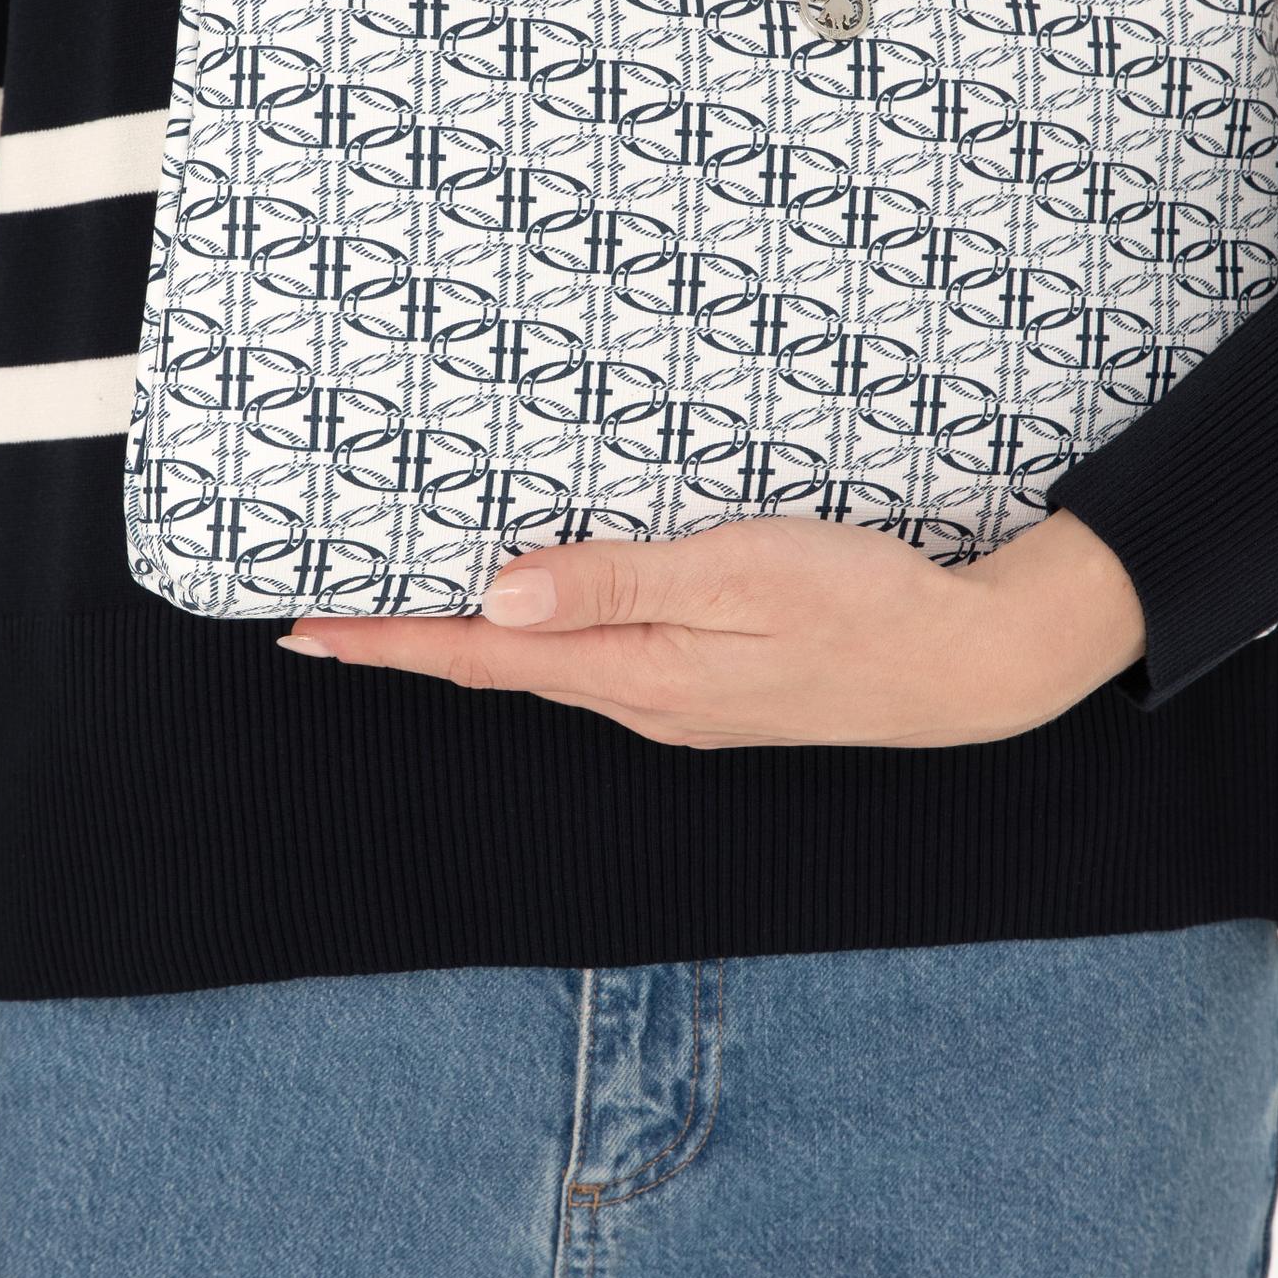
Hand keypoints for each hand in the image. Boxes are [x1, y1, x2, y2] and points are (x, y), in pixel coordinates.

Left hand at [281, 509, 1146, 747]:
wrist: (973, 667)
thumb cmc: (869, 604)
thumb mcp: (741, 573)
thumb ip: (618, 583)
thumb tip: (497, 598)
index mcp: (641, 675)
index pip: (483, 656)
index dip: (388, 641)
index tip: (304, 628)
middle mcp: (647, 702)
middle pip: (502, 668)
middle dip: (409, 644)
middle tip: (324, 619)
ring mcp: (683, 704)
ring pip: (549, 669)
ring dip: (471, 645)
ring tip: (407, 613)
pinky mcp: (717, 690)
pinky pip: (602, 663)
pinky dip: (544, 640)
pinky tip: (538, 615)